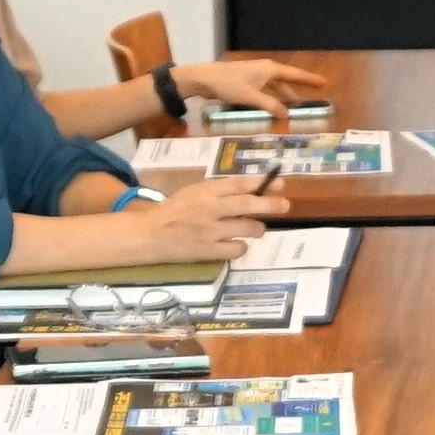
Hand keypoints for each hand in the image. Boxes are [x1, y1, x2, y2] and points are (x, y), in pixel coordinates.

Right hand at [122, 173, 287, 261]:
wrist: (150, 235)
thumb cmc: (174, 211)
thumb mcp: (194, 192)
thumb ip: (219, 191)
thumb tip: (252, 191)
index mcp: (205, 191)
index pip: (239, 184)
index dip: (262, 183)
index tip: (280, 183)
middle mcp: (210, 209)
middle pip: (247, 205)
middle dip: (270, 205)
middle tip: (285, 206)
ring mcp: (210, 231)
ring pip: (246, 228)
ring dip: (258, 228)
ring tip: (258, 228)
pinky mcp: (208, 251)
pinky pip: (236, 249)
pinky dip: (241, 246)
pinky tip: (237, 243)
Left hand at [177, 53, 330, 113]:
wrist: (204, 79)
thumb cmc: (228, 84)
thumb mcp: (251, 97)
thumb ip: (270, 105)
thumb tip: (286, 114)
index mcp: (269, 69)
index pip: (295, 75)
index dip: (310, 80)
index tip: (324, 82)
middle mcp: (265, 70)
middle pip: (286, 82)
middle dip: (296, 92)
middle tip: (309, 102)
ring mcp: (255, 76)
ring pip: (275, 88)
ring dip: (283, 99)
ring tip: (292, 110)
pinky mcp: (247, 83)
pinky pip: (265, 92)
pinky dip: (271, 100)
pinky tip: (273, 109)